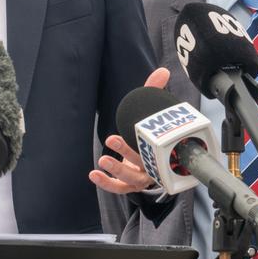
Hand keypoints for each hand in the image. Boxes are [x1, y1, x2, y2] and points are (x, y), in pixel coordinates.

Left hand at [89, 67, 170, 194]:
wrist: (154, 156)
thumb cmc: (153, 132)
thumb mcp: (152, 112)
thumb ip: (154, 91)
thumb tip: (163, 70)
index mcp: (163, 149)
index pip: (159, 147)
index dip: (151, 141)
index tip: (141, 130)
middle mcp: (155, 165)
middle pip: (143, 162)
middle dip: (127, 152)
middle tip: (112, 138)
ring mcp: (142, 177)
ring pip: (131, 179)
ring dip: (117, 169)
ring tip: (103, 160)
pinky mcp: (130, 185)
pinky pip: (119, 188)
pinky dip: (107, 183)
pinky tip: (94, 174)